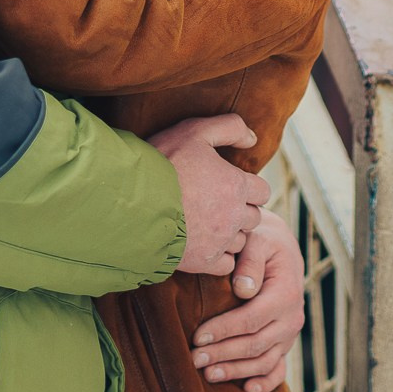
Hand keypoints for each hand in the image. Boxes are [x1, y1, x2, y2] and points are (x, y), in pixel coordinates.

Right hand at [151, 115, 269, 275]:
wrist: (130, 200)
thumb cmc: (162, 163)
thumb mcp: (195, 131)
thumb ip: (230, 128)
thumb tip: (253, 139)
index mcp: (237, 185)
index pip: (262, 191)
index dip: (247, 186)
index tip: (229, 184)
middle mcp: (234, 216)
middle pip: (254, 217)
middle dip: (240, 210)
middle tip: (217, 203)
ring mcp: (220, 241)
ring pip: (241, 241)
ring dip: (231, 233)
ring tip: (208, 223)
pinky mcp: (203, 261)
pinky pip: (227, 263)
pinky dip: (220, 256)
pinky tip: (204, 244)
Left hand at [195, 208, 305, 391]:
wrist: (279, 249)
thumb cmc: (261, 242)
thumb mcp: (257, 241)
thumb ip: (250, 262)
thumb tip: (244, 290)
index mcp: (286, 293)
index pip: (251, 319)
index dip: (224, 331)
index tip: (197, 337)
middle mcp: (292, 318)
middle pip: (255, 344)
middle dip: (223, 354)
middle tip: (194, 359)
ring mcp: (289, 334)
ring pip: (264, 361)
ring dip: (236, 371)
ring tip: (208, 375)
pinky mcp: (284, 343)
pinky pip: (278, 368)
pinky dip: (266, 383)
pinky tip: (248, 390)